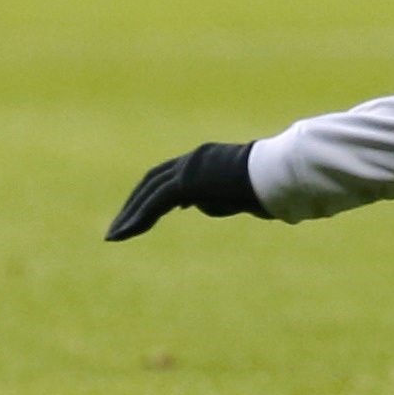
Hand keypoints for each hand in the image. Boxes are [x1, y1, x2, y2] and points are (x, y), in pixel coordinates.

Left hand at [107, 142, 260, 239]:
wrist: (279, 175)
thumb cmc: (272, 185)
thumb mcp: (241, 193)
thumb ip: (217, 196)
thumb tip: (200, 204)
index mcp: (208, 158)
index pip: (171, 174)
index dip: (153, 193)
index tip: (143, 213)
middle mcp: (194, 159)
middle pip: (152, 180)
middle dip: (133, 203)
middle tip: (118, 225)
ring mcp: (189, 167)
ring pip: (148, 191)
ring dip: (129, 214)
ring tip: (113, 236)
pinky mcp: (186, 182)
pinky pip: (154, 203)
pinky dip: (137, 219)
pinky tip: (124, 234)